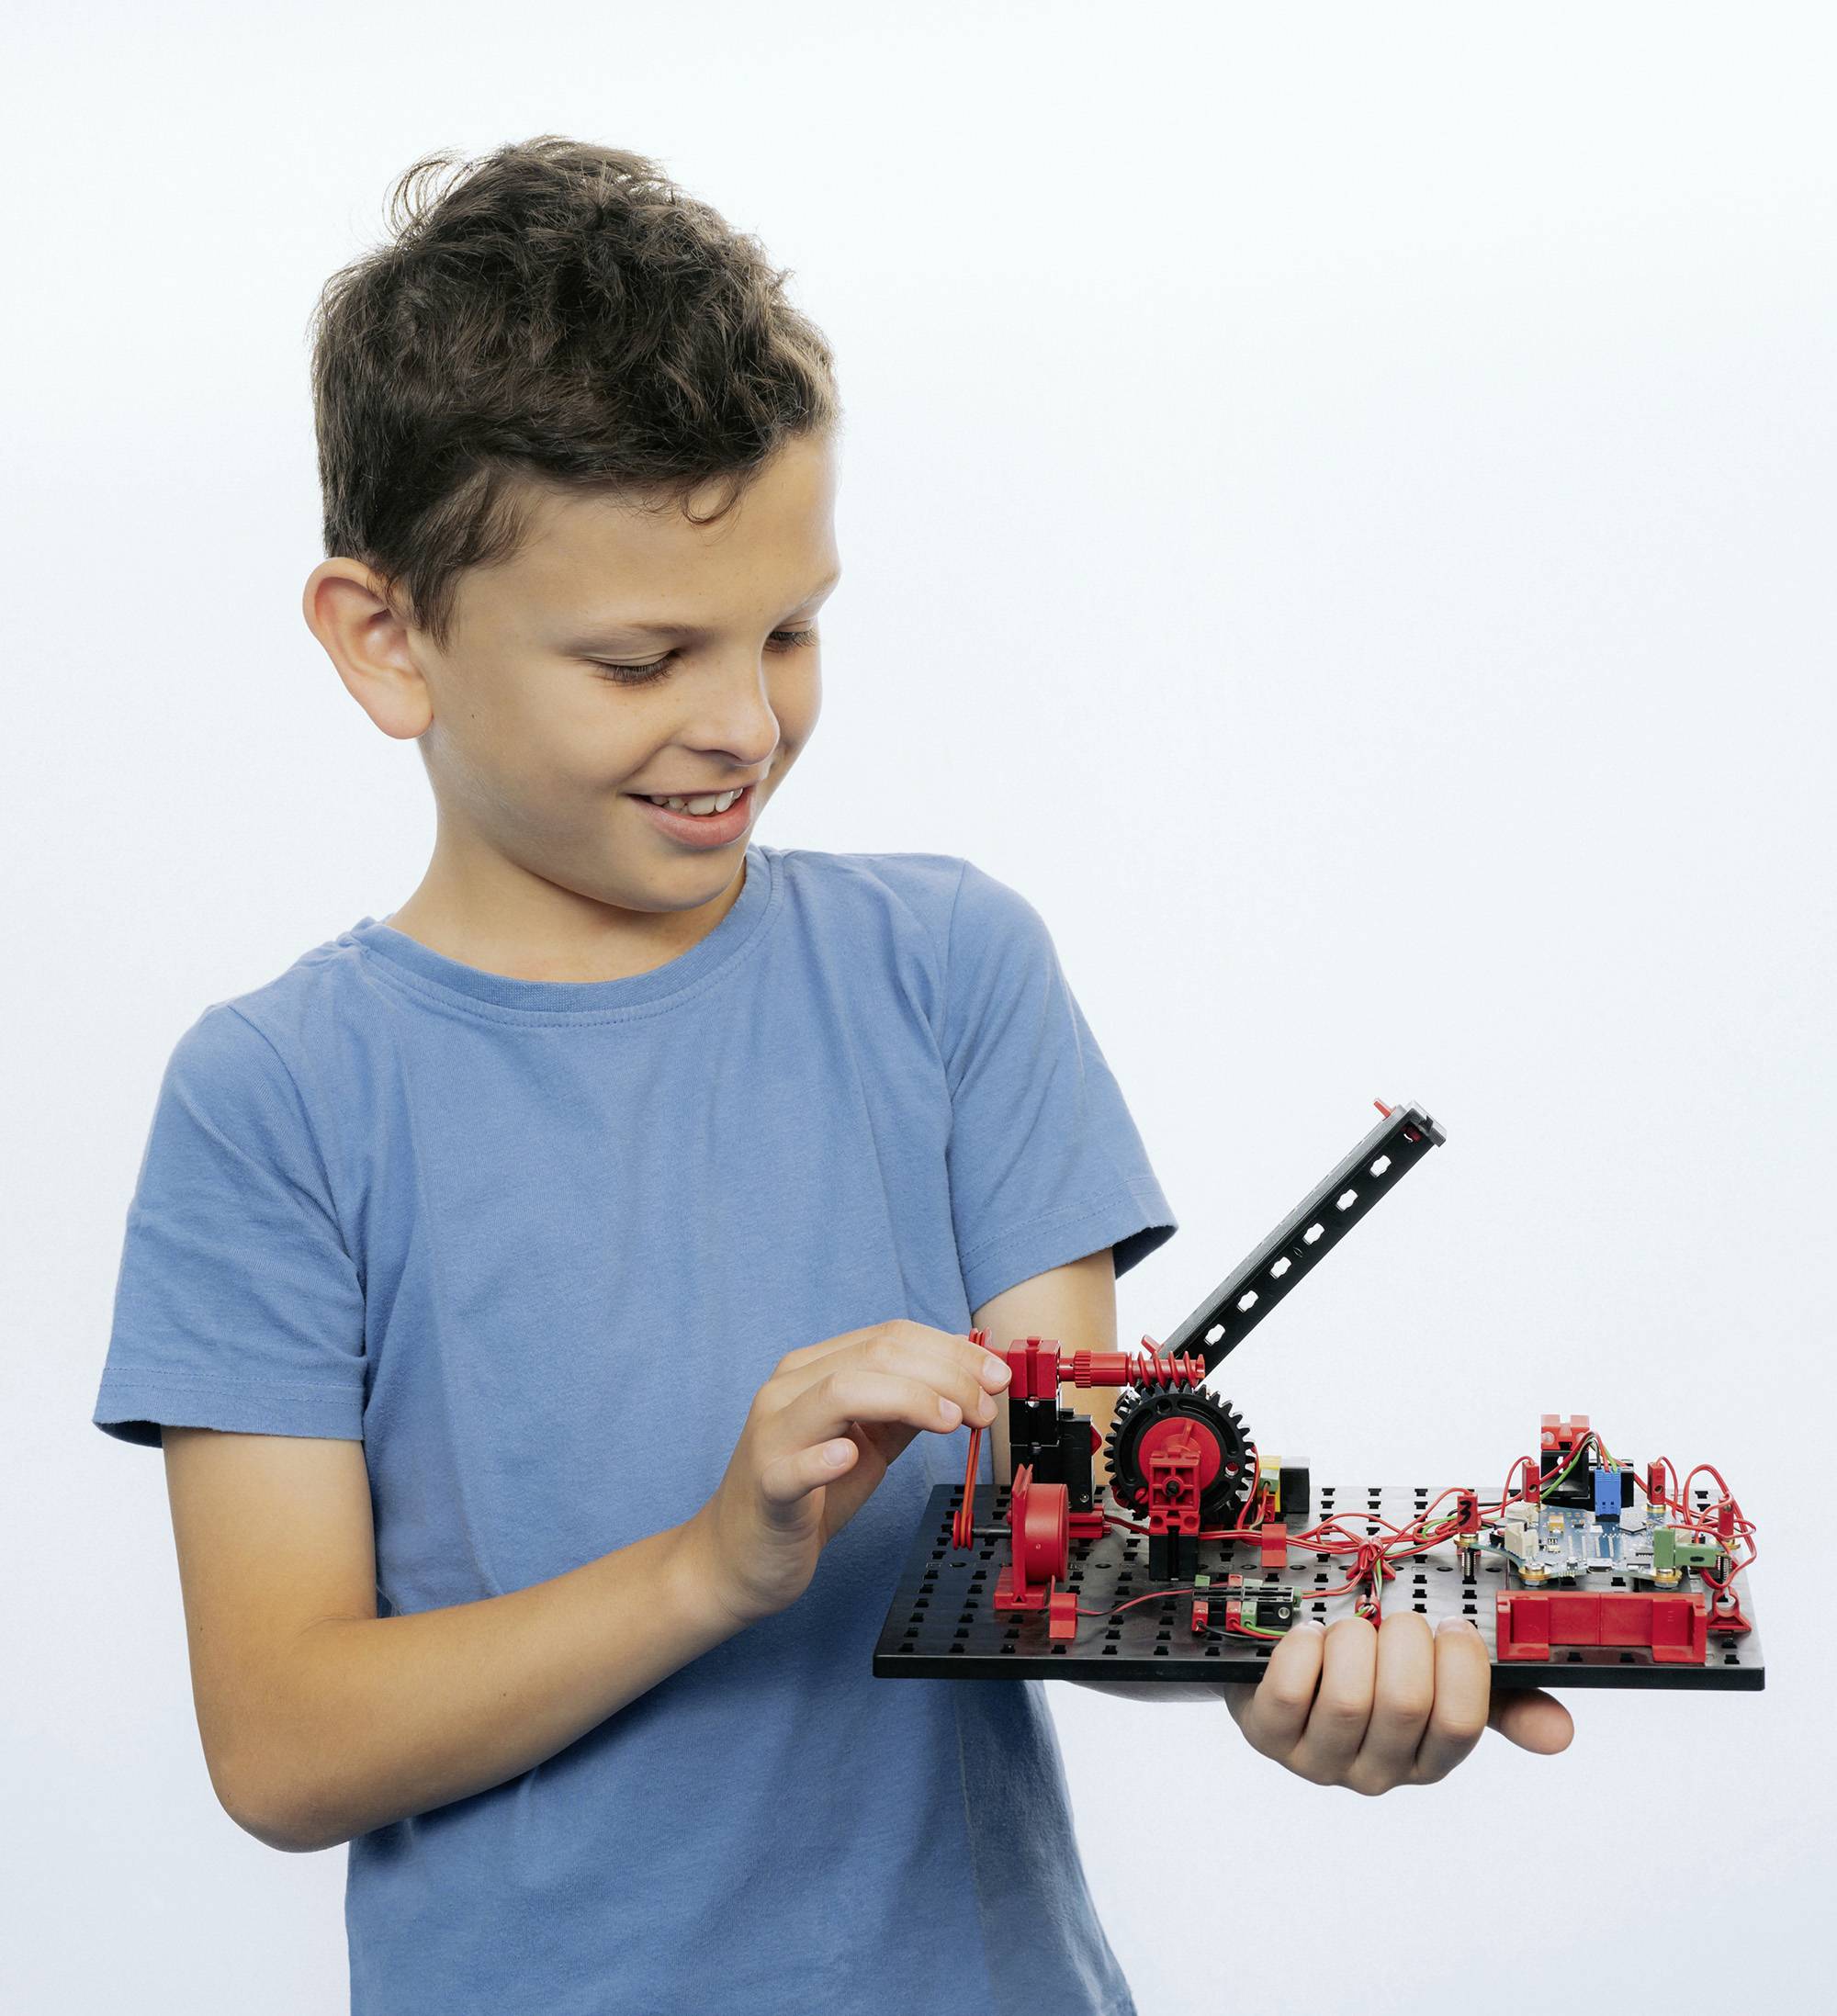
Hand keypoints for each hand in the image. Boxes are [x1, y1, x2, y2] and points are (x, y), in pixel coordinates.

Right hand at [677, 1320, 1011, 1628]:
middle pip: (876, 1356)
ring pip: (840, 1391)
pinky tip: (851, 1457)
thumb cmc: (809, 1497)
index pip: (891, 1336)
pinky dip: (825, 1456)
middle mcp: (788, 1389)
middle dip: (946, 1374)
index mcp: (814, 1369)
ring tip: (952, 1421)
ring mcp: (772, 1434)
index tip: (997, 1376)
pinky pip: (793, 1464)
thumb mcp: (868, 1442)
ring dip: (908, 1398)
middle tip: (986, 1408)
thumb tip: (966, 1374)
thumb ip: (908, 1407)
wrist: (740, 1558)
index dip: (952, 1350)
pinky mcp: (765, 1485)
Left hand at [1221, 1611, 1572, 1791]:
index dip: (1460, 1663)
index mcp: (1427, 1760)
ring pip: (1350, 1696)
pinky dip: (1304, 1649)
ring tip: (1349, 1630)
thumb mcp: (1438, 1688)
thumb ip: (1500, 1703)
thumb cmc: (1370, 1678)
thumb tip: (1561, 1733)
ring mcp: (1319, 1761)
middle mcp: (1376, 1773)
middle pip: (1405, 1702)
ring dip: (1353, 1641)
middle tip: (1394, 1621)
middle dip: (1402, 1639)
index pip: (1461, 1724)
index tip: (1451, 1625)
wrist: (1279, 1679)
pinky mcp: (1268, 1736)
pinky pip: (1292, 1690)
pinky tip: (1310, 1636)